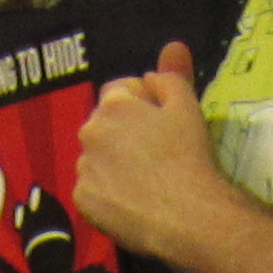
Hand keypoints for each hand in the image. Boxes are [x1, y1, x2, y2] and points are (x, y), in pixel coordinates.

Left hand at [73, 44, 230, 268]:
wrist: (187, 217)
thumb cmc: (190, 158)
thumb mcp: (189, 107)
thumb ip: (171, 76)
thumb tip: (164, 55)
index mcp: (114, 104)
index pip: (120, 91)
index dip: (142, 104)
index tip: (162, 124)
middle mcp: (90, 131)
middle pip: (104, 124)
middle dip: (124, 133)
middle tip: (155, 155)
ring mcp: (84, 168)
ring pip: (97, 158)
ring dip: (113, 163)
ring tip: (145, 183)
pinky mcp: (82, 201)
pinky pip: (93, 190)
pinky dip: (107, 194)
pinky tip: (132, 203)